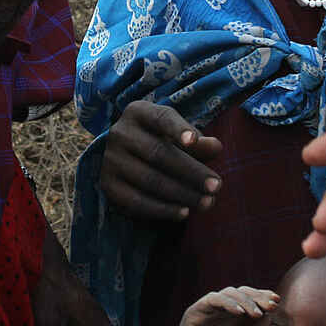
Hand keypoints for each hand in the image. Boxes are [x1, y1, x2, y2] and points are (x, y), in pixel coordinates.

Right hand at [100, 100, 222, 221]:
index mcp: (139, 112)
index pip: (160, 118)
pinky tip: (184, 213)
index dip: (177, 129)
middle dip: (192, 172)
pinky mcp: (108, 185)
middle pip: (158, 153)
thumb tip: (216, 147)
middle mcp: (120, 132)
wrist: (129, 156)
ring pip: (149, 180)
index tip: (194, 141)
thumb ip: (199, 142)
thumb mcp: (180, 135)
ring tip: (208, 203)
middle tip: (217, 186)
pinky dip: (162, 209)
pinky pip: (137, 201)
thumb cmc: (163, 141)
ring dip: (182, 194)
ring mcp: (111, 159)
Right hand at [163, 286, 278, 325]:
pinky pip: (213, 300)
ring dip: (245, 300)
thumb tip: (270, 316)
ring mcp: (209, 308)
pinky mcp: (196, 310)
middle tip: (271, 304)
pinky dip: (227, 303)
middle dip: (258, 297)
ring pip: (229, 293)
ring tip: (256, 313)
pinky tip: (239, 312)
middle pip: (242, 292)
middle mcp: (222, 309)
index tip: (277, 302)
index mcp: (234, 316)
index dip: (264, 298)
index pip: (251, 299)